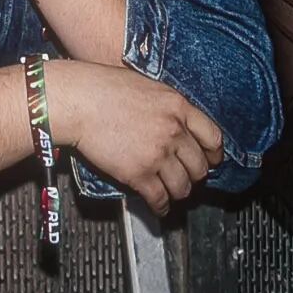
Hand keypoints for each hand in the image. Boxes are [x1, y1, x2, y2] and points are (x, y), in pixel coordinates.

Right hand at [42, 59, 224, 212]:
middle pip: (199, 166)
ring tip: (172, 192)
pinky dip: (161, 207)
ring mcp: (157, 154)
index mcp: (177, 106)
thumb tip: (174, 121)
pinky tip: (159, 207)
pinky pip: (159, 198)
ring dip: (179, 192)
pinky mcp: (139, 173)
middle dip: (195, 175)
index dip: (214, 154)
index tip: (211, 160)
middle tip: (188, 177)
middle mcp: (173, 131)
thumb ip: (166, 106)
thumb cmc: (102, 88)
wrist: (78, 100)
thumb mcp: (146, 85)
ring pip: (183, 186)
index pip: (213, 137)